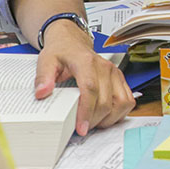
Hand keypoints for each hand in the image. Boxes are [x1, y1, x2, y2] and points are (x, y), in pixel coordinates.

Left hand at [33, 20, 134, 135]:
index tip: (81, 127)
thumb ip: (43, 77)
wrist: (71, 41)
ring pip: (121, 103)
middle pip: (105, 101)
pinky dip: (119, 112)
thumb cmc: (60, 51)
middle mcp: (104, 67)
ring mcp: (115, 73)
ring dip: (109, 118)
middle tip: (82, 127)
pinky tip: (105, 116)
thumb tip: (41, 93)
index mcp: (86, 62)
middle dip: (94, 119)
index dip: (86, 111)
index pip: (90, 89)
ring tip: (93, 123)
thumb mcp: (46, 60)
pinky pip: (128, 100)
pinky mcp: (120, 79)